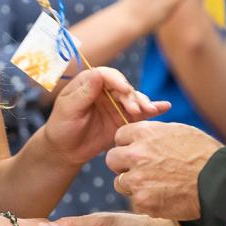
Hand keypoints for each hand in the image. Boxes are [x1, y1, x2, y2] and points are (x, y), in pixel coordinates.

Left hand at [42, 69, 170, 165]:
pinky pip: (139, 112)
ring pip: (133, 98)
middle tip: (136, 109)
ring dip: (143, 103)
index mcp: (88, 82)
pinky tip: (164, 107)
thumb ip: (82, 94)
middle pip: (123, 87)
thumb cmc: (61, 128)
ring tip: (149, 111)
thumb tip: (98, 74)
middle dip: (132, 96)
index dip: (117, 81)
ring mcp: (116, 104)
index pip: (106, 75)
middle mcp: (105, 90)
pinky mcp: (124, 118)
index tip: (125, 91)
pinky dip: (152, 109)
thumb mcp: (67, 111)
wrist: (66, 150)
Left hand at [106, 122, 221, 219]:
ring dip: (133, 186)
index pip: (119, 136)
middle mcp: (136, 153)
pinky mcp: (142, 200)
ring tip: (157, 187)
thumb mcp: (180, 132)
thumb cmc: (206, 155)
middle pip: (112, 159)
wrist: (220, 182)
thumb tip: (145, 136)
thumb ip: (156, 134)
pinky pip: (134, 202)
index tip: (136, 153)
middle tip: (140, 172)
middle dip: (123, 166)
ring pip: (120, 183)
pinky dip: (147, 202)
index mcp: (145, 132)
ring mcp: (137, 178)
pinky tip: (165, 198)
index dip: (128, 145)